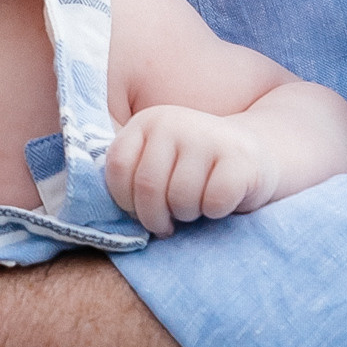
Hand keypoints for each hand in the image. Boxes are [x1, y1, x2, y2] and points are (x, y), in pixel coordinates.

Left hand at [105, 105, 273, 234]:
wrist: (254, 154)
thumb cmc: (195, 169)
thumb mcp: (158, 160)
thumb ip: (130, 173)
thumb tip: (91, 209)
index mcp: (147, 122)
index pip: (117, 167)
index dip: (124, 200)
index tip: (137, 211)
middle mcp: (174, 122)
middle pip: (148, 188)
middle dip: (154, 218)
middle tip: (166, 225)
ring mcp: (208, 137)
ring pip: (180, 200)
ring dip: (187, 215)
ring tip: (195, 206)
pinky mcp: (240, 158)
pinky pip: (213, 203)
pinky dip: (215, 212)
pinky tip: (220, 201)